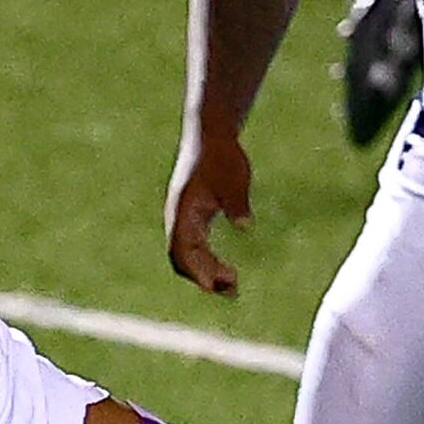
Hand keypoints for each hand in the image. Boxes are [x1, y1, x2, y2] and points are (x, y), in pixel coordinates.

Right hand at [165, 130, 253, 297]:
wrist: (209, 133)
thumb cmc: (222, 155)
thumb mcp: (234, 178)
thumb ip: (237, 203)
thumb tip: (245, 226)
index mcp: (183, 211)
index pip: (183, 250)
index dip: (197, 270)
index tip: (213, 286)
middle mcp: (177, 219)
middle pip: (182, 260)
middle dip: (203, 278)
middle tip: (232, 290)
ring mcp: (182, 220)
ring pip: (187, 257)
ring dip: (206, 273)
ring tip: (232, 286)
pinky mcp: (191, 219)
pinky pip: (194, 249)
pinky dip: (207, 262)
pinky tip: (226, 270)